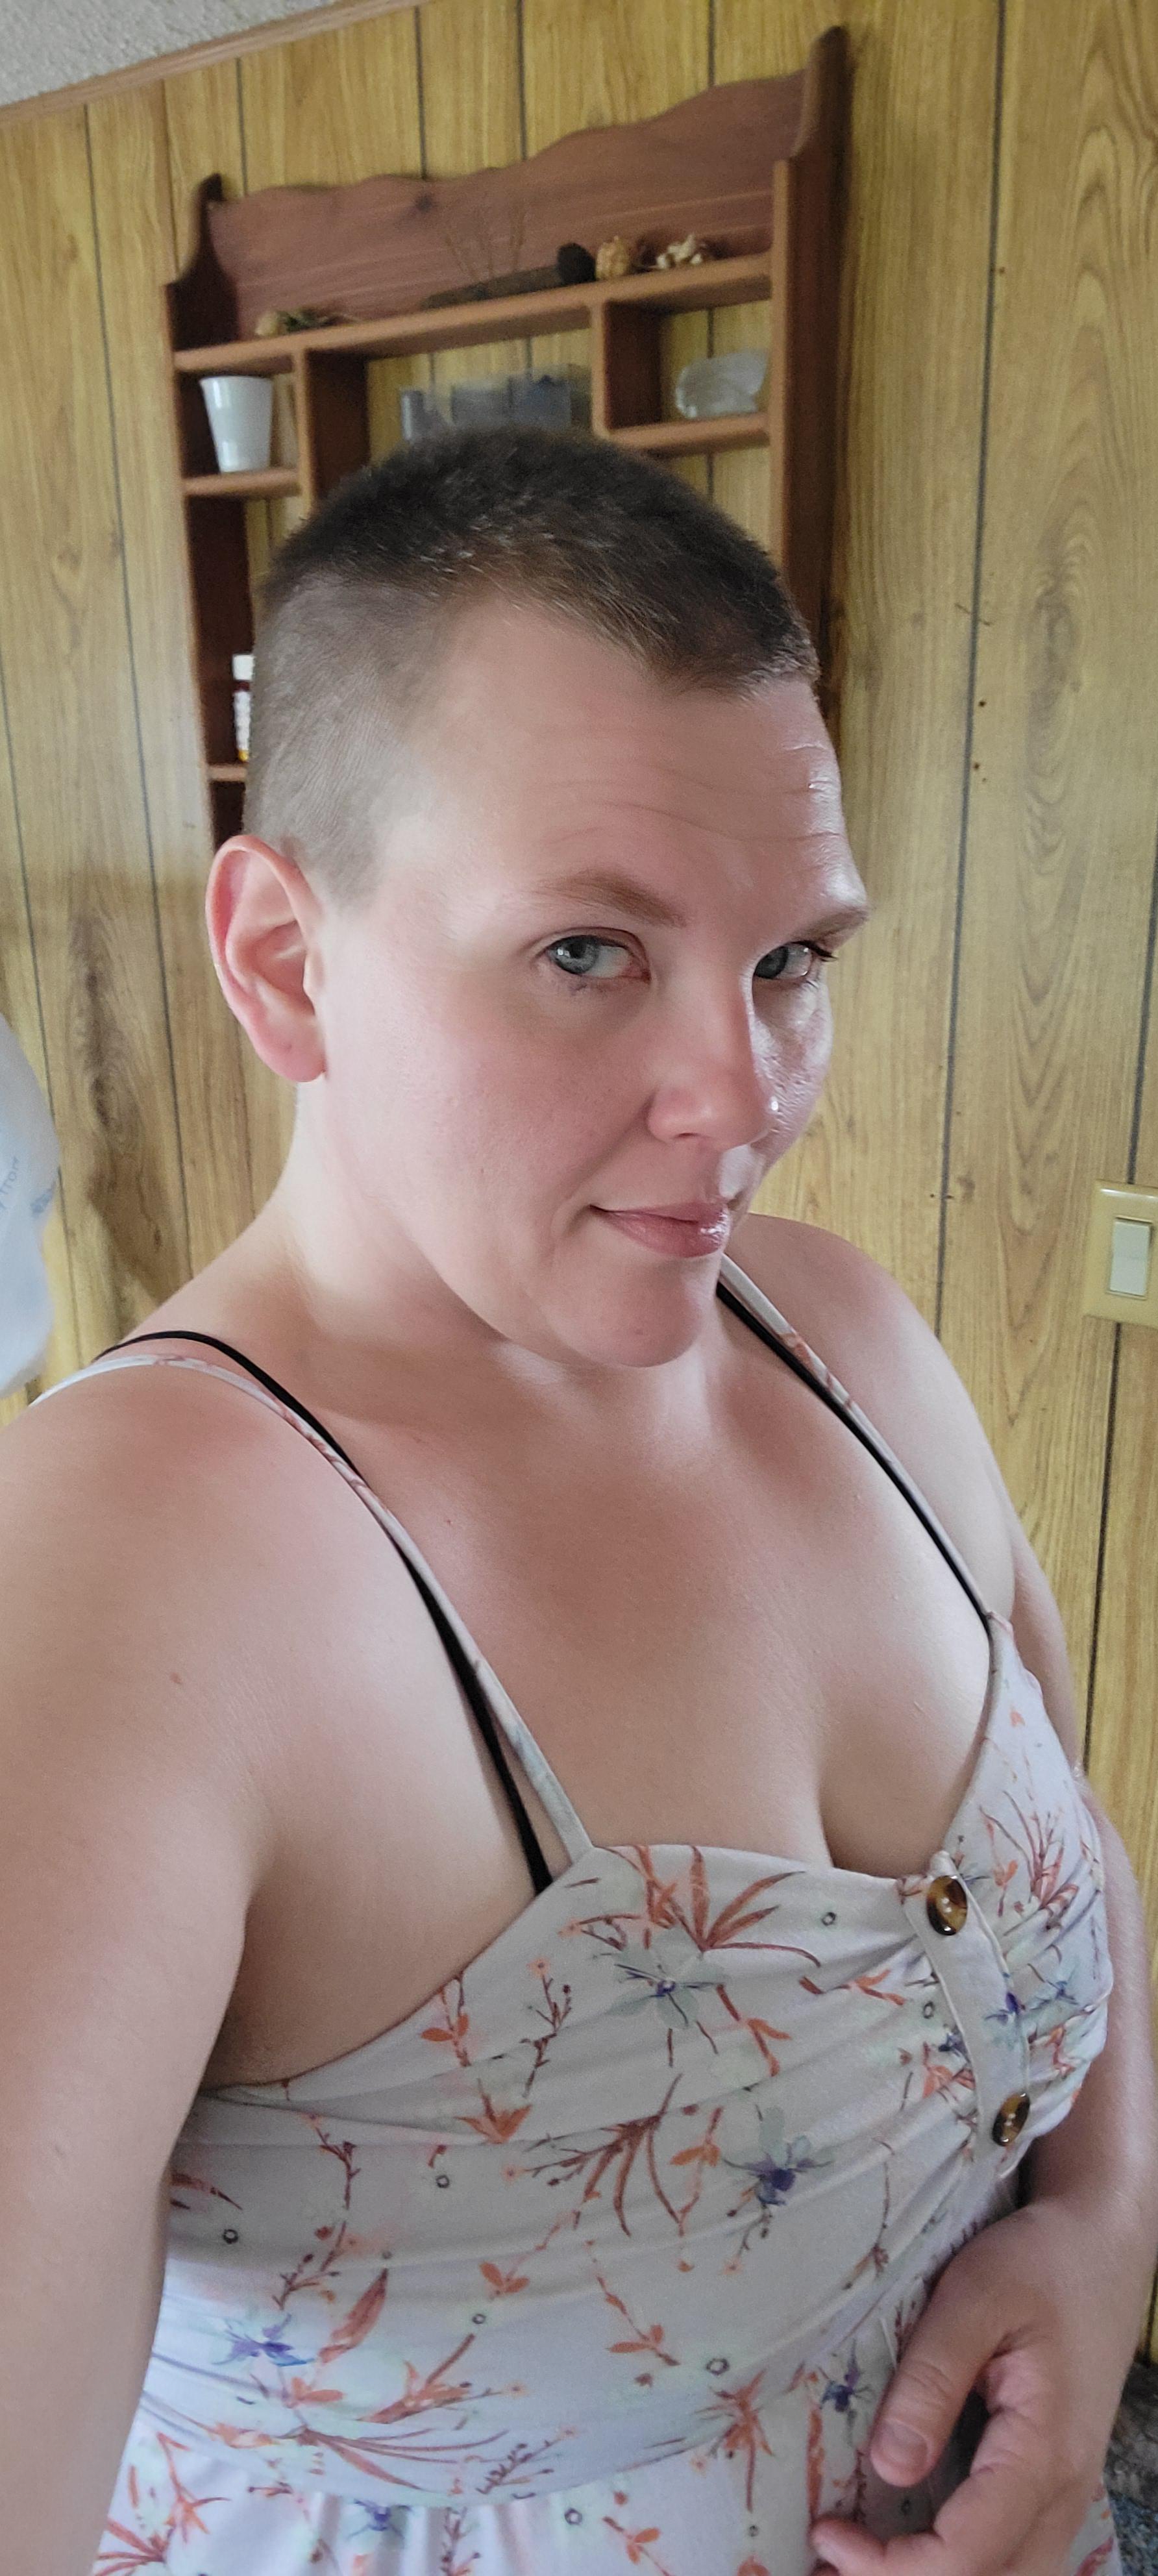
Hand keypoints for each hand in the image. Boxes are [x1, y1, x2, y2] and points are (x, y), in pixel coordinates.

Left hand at [810, 2196, 1134, 2575]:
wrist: (1101, 2249)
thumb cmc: (1039, 2263)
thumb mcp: (975, 2295)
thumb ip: (932, 2378)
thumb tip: (887, 2467)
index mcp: (1044, 2451)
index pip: (969, 2552)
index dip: (891, 2565)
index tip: (827, 2529)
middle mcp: (1064, 2491)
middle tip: (834, 2552)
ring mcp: (1064, 2493)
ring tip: (860, 2555)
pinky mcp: (1052, 2482)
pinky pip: (1014, 2550)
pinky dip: (961, 2559)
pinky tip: (907, 2536)